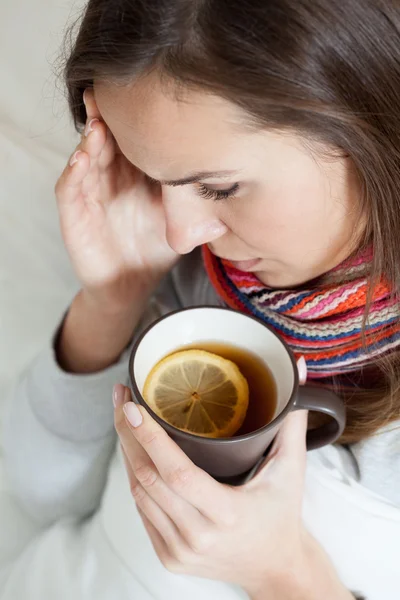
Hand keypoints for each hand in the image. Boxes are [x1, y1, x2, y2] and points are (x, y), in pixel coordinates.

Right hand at [55, 89, 177, 310]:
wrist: (132, 285)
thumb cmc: (155, 249)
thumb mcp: (179, 217)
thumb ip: (193, 194)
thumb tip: (232, 171)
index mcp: (135, 174)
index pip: (133, 139)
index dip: (135, 118)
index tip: (144, 92)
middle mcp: (110, 178)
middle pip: (106, 139)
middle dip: (106, 115)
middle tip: (110, 90)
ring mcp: (90, 194)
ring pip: (86, 158)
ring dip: (90, 139)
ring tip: (98, 123)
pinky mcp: (75, 216)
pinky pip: (69, 190)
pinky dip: (73, 173)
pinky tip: (81, 159)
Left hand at [113, 385, 350, 598]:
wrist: (275, 569)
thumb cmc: (282, 516)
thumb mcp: (292, 470)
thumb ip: (292, 421)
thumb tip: (298, 374)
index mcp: (227, 513)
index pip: (176, 472)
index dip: (149, 437)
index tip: (132, 406)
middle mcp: (197, 535)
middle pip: (147, 478)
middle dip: (127, 434)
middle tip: (121, 398)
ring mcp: (178, 550)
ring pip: (138, 492)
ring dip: (127, 453)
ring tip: (124, 419)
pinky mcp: (168, 557)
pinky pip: (141, 510)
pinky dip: (136, 477)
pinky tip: (134, 452)